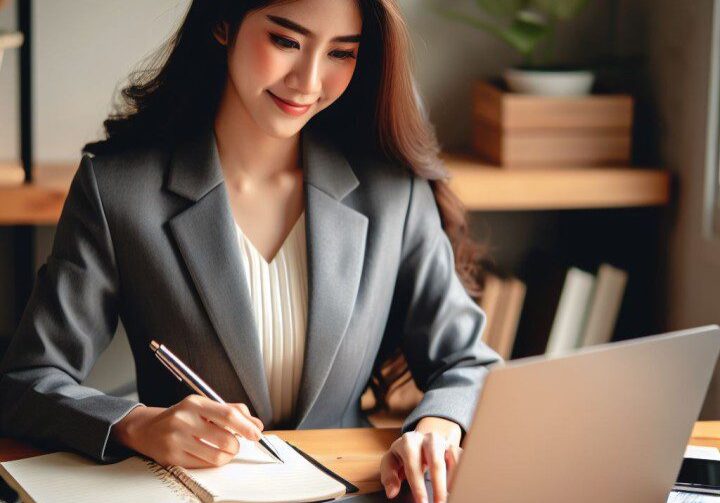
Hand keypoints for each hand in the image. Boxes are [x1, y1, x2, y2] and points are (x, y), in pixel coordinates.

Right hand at [111, 394, 263, 467]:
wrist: (147, 429)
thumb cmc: (181, 417)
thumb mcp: (203, 406)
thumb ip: (231, 411)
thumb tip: (256, 424)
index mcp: (195, 403)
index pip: (228, 415)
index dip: (246, 426)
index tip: (257, 433)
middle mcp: (184, 419)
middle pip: (225, 438)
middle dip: (237, 445)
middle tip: (235, 445)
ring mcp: (177, 439)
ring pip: (217, 456)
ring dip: (227, 456)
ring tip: (224, 451)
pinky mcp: (172, 457)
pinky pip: (203, 465)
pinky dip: (213, 463)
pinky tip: (209, 455)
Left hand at [380, 417, 462, 502]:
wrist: (418, 440)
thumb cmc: (402, 455)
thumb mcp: (390, 462)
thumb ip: (389, 476)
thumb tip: (392, 492)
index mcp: (409, 442)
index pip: (413, 465)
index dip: (418, 486)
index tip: (422, 502)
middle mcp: (428, 439)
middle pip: (436, 462)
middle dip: (439, 487)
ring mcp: (443, 442)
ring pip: (453, 459)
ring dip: (452, 481)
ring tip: (450, 497)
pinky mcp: (454, 447)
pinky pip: (462, 460)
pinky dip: (460, 475)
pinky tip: (456, 488)